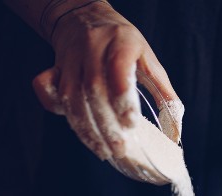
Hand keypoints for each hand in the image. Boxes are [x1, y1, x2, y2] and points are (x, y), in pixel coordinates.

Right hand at [32, 1, 182, 159]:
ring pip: (70, 96)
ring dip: (85, 128)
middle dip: (105, 125)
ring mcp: (70, 57)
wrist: (84, 17)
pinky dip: (54, 108)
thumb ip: (165, 94)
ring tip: (102, 151)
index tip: (131, 123)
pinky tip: (75, 127)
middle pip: (93, 89)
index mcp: (121, 41)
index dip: (122, 97)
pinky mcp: (54, 67)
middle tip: (119, 150)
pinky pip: (46, 88)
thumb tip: (176, 132)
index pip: (118, 69)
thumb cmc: (124, 45)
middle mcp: (91, 47)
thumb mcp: (149, 61)